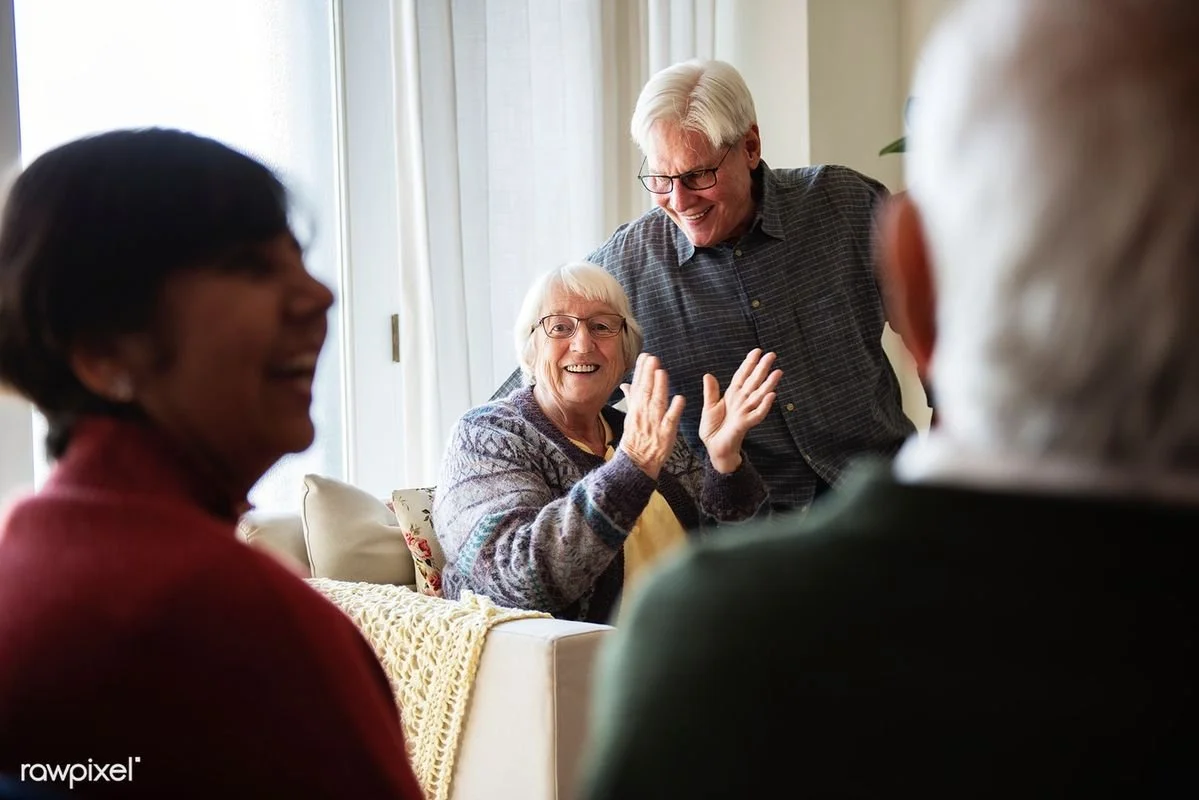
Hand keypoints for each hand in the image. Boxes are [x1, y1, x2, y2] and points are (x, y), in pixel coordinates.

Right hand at [618, 353, 684, 479]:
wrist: (636, 462)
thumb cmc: (635, 438)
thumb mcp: (630, 417)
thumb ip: (631, 398)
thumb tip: (626, 384)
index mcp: (635, 409)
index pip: (638, 386)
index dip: (641, 371)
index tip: (645, 356)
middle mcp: (643, 414)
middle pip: (646, 391)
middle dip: (649, 374)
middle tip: (653, 359)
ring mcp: (654, 424)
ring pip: (657, 403)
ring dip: (660, 388)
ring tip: (662, 372)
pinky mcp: (665, 434)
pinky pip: (670, 420)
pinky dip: (674, 409)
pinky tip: (680, 398)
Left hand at [699, 349, 781, 472]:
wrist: (714, 449)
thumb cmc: (713, 429)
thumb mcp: (709, 407)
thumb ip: (711, 392)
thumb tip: (708, 374)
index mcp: (732, 395)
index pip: (742, 376)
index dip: (749, 364)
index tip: (756, 351)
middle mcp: (741, 401)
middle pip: (754, 382)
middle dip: (762, 368)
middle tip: (772, 355)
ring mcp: (745, 412)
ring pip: (759, 395)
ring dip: (769, 384)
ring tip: (778, 372)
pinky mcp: (745, 424)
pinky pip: (757, 414)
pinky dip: (764, 406)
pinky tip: (771, 396)